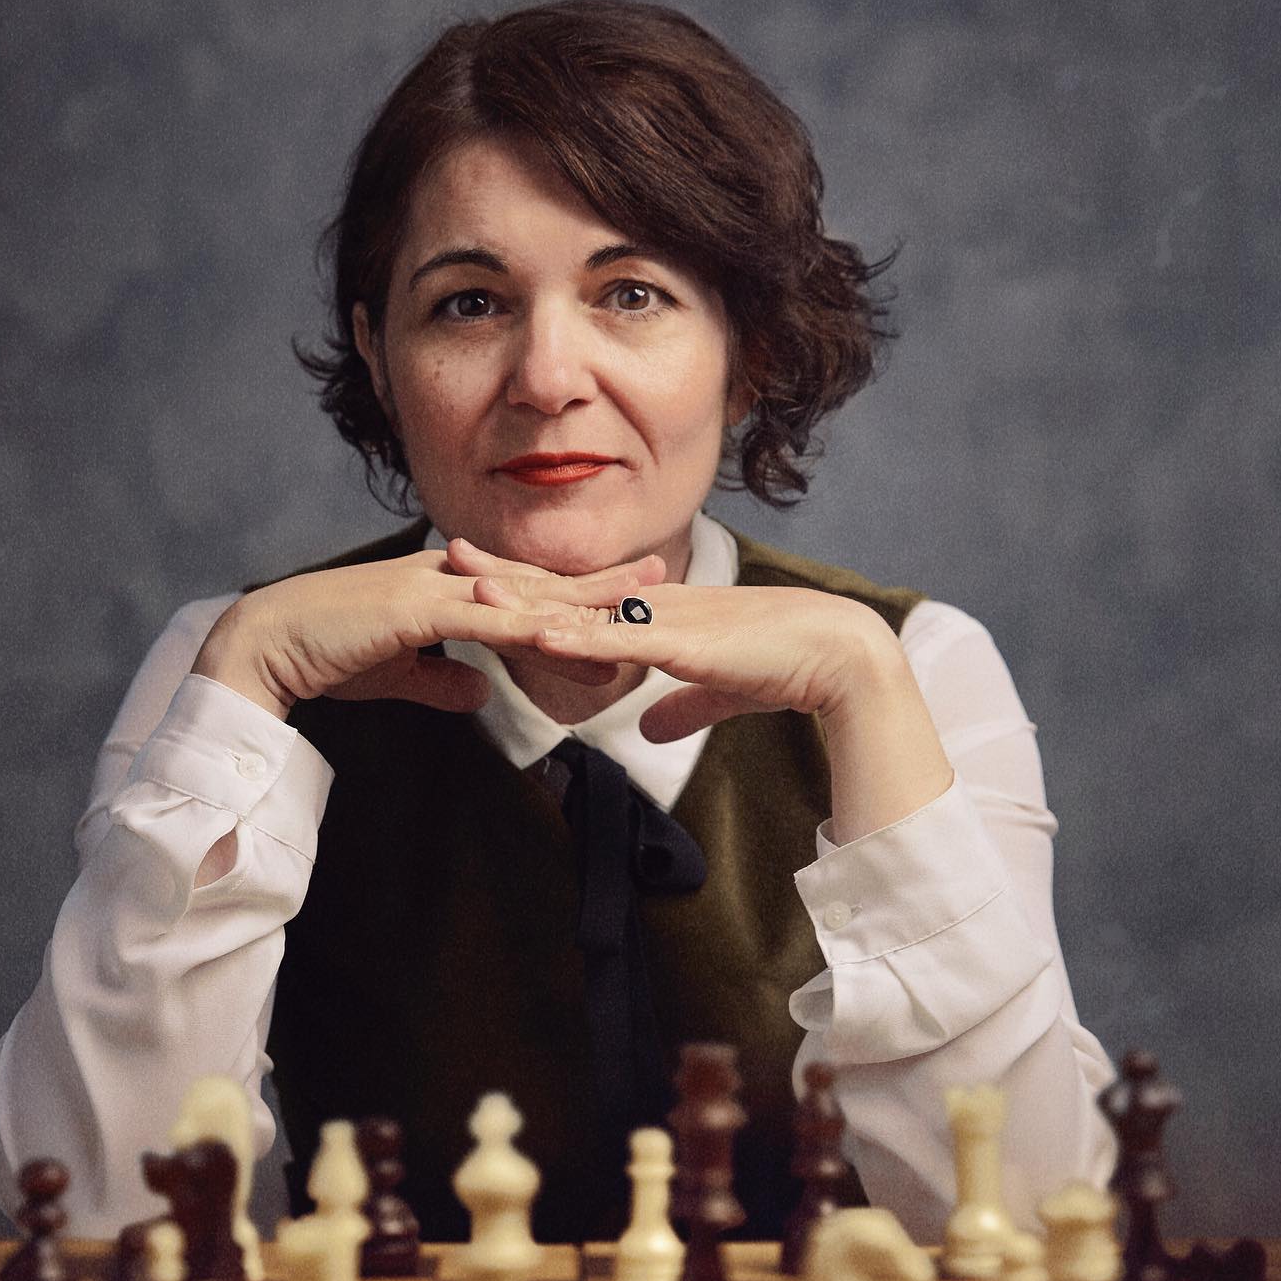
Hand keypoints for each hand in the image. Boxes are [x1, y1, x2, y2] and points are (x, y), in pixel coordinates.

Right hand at [190, 546, 664, 720]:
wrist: (265, 645)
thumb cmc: (322, 655)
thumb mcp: (396, 672)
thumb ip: (441, 678)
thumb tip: (481, 690)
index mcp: (442, 587)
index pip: (520, 588)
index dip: (570, 592)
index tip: (619, 595)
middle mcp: (445, 576)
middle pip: (537, 582)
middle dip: (597, 584)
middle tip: (657, 580)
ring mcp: (432, 588)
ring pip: (522, 597)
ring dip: (581, 604)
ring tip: (634, 609)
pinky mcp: (415, 610)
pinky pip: (485, 619)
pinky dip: (529, 628)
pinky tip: (566, 635)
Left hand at [467, 577, 906, 740]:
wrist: (836, 657)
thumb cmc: (786, 669)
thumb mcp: (719, 692)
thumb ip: (682, 706)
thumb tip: (652, 730)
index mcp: (660, 613)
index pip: (582, 595)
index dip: (531, 584)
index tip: (483, 573)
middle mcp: (655, 606)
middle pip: (565, 587)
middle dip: (506, 573)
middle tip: (445, 550)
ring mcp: (665, 621)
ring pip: (580, 607)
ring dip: (523, 598)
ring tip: (468, 586)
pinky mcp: (682, 643)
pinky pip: (617, 639)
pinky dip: (574, 636)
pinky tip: (536, 632)